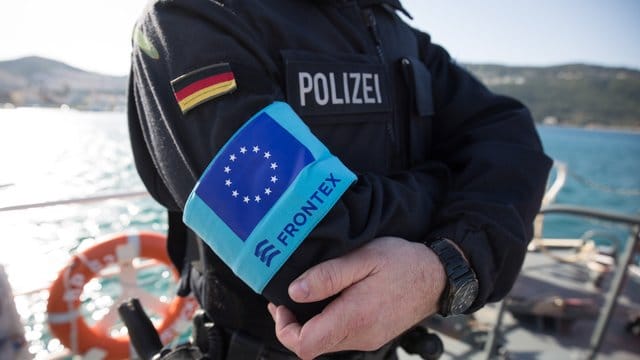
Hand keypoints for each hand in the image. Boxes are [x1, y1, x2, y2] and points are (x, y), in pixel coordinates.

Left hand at [267, 236, 445, 358]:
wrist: (438, 277)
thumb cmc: (402, 263)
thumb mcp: (363, 258)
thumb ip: (327, 276)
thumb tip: (294, 292)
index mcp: (354, 319)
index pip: (304, 344)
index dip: (284, 328)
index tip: (282, 304)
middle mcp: (360, 337)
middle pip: (311, 347)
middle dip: (293, 325)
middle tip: (287, 297)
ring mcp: (368, 339)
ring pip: (325, 343)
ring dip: (310, 324)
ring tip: (306, 295)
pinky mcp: (373, 335)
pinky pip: (340, 337)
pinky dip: (326, 323)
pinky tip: (328, 300)